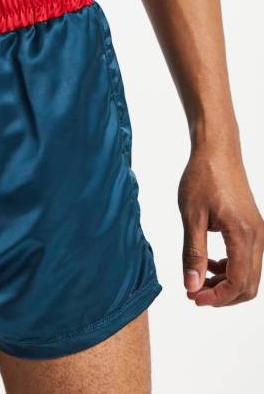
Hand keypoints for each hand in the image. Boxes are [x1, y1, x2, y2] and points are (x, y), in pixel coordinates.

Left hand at [178, 140, 263, 305]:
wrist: (217, 150)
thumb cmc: (203, 177)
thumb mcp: (192, 216)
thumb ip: (193, 253)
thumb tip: (192, 286)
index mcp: (243, 235)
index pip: (238, 283)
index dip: (216, 298)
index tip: (193, 298)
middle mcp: (257, 236)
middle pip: (248, 285)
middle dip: (222, 295)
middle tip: (194, 293)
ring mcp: (258, 232)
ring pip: (249, 274)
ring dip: (225, 282)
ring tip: (198, 277)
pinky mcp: (253, 226)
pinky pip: (248, 258)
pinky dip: (230, 268)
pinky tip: (209, 261)